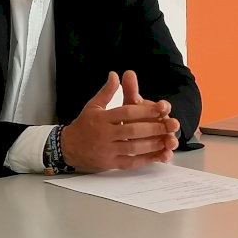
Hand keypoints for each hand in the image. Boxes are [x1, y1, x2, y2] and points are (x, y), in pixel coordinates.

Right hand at [61, 72, 180, 171]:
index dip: (144, 110)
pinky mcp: (109, 163)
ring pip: (133, 148)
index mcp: (101, 118)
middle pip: (132, 131)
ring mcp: (106, 150)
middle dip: (153, 128)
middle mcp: (104, 134)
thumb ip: (107, 91)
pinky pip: (130, 162)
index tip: (161, 108)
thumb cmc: (83, 125)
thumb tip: (115, 74)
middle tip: (170, 125)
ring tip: (167, 140)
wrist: (67, 147)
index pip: (126, 112)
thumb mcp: (93, 106)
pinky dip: (145, 160)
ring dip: (152, 144)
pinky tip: (157, 155)